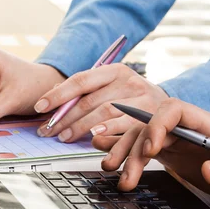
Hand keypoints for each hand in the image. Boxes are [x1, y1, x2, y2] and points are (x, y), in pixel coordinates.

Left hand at [34, 63, 168, 142]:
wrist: (169, 110)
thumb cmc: (132, 100)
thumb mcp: (111, 89)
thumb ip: (86, 91)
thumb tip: (53, 94)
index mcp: (115, 70)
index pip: (81, 79)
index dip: (59, 94)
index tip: (40, 106)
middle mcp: (129, 81)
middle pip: (90, 99)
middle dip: (65, 117)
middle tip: (48, 130)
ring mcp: (141, 99)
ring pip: (105, 112)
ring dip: (81, 127)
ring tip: (64, 137)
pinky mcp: (150, 118)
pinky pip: (124, 125)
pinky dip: (107, 131)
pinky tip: (93, 137)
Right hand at [95, 98, 209, 201]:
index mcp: (208, 125)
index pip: (175, 110)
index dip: (158, 124)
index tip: (152, 149)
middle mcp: (188, 128)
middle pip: (152, 126)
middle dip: (134, 148)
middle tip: (125, 174)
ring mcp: (177, 139)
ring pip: (141, 138)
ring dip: (125, 154)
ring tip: (113, 174)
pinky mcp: (170, 152)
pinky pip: (142, 149)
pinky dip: (125, 154)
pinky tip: (110, 160)